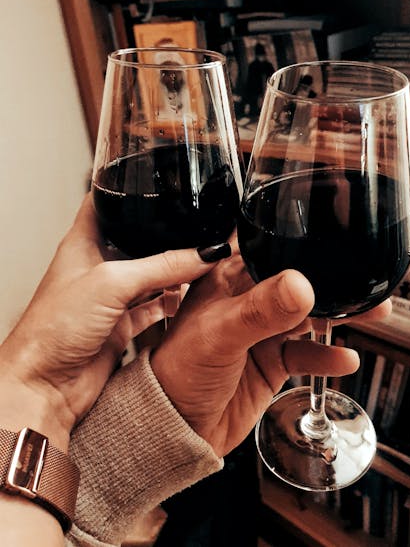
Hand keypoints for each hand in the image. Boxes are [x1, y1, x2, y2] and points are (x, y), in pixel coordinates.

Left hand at [0, 196, 222, 449]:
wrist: (44, 385)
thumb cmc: (53, 329)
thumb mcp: (112, 283)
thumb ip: (162, 266)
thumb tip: (204, 253)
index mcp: (83, 241)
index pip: (107, 202)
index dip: (130, 189)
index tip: (161, 183)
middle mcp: (98, 265)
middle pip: (138, 239)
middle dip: (166, 233)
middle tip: (197, 225)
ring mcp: (110, 295)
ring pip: (151, 273)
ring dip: (175, 270)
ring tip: (204, 260)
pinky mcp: (122, 323)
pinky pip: (156, 306)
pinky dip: (174, 301)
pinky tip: (192, 296)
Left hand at [151, 247, 390, 456]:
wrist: (173, 429)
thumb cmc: (176, 373)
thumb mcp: (220, 334)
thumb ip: (260, 311)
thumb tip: (301, 286)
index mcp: (227, 280)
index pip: (269, 251)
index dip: (300, 244)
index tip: (336, 239)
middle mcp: (248, 302)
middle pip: (298, 283)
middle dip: (332, 283)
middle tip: (366, 282)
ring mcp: (262, 333)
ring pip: (309, 317)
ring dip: (339, 316)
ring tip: (374, 313)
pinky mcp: (273, 363)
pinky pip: (308, 355)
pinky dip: (328, 357)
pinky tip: (345, 359)